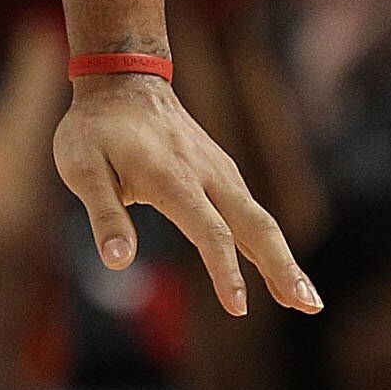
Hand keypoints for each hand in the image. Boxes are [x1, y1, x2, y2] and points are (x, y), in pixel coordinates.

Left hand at [54, 73, 320, 318]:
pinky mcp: (223, 173)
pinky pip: (252, 213)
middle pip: (257, 227)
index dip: (226, 271)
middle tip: (309, 306)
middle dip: (284, 268)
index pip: (210, 232)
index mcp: (174, 178)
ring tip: (306, 302)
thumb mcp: (81, 169)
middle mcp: (208, 175)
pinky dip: (271, 245)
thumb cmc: (96, 130)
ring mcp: (221, 172)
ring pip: (262, 221)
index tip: (239, 307)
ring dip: (286, 261)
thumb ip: (104, 215)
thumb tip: (118, 262)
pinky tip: (280, 271)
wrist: (123, 81)